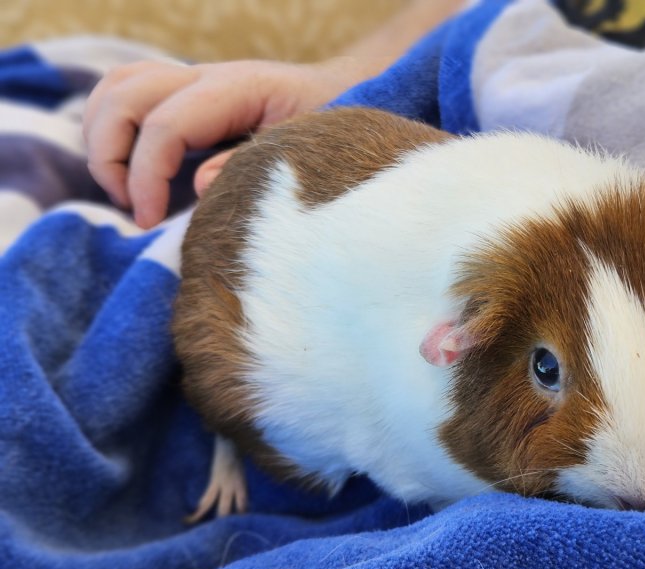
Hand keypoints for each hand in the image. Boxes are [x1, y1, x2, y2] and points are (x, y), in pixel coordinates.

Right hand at [83, 58, 369, 227]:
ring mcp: (195, 82)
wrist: (349, 97)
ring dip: (103, 137)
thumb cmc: (332, 130)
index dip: (145, 176)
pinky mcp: (189, 96)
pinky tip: (130, 170)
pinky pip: (130, 94)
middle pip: (125, 94)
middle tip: (132, 208)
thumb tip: (197, 185)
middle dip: (111, 154)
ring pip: (118, 86)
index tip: (148, 222)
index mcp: (238, 89)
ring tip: (123, 190)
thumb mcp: (304, 154)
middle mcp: (208, 77)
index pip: (165, 124)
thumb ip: (252, 168)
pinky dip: (112, 127)